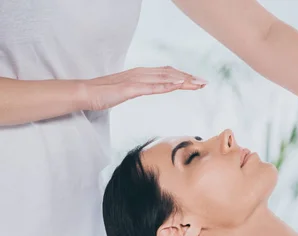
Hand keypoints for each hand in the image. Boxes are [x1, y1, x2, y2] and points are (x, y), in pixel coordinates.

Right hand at [79, 66, 207, 110]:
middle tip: (205, 83)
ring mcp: (136, 80)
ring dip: (183, 81)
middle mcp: (141, 73)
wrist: (85, 93)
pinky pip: (152, 87)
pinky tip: (178, 85)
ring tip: (198, 84)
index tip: (198, 82)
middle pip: (170, 74)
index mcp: (142, 74)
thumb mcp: (128, 91)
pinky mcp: (131, 88)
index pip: (167, 74)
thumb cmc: (104, 94)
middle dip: (189, 78)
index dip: (184, 77)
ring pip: (165, 78)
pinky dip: (167, 85)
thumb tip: (151, 89)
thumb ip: (140, 89)